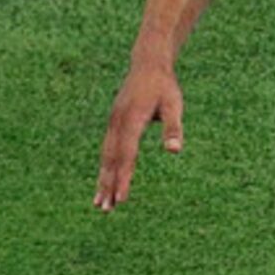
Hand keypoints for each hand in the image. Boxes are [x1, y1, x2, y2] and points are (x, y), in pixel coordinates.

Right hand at [96, 57, 184, 211]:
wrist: (148, 65)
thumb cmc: (165, 87)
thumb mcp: (174, 105)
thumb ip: (174, 128)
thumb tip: (174, 151)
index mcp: (131, 120)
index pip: (127, 155)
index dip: (124, 178)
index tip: (122, 198)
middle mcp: (117, 124)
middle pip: (111, 160)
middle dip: (108, 185)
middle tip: (105, 210)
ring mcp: (112, 123)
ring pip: (106, 157)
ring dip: (103, 180)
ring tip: (100, 203)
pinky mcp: (113, 124)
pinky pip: (107, 150)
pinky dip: (105, 167)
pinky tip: (105, 181)